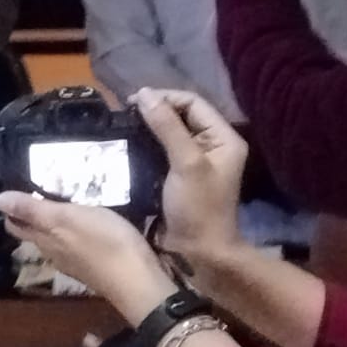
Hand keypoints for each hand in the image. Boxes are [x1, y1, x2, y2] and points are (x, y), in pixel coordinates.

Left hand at [0, 191, 175, 325]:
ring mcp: (75, 263)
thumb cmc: (105, 244)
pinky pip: (76, 247)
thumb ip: (33, 210)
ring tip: (62, 202)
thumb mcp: (67, 218)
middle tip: (38, 190)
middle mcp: (54, 254)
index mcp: (44, 240)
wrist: (140, 282)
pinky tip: (86, 225)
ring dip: (54, 224)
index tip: (15, 190)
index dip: (12, 209)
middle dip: (31, 215)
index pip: (17, 225)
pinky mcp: (95, 267)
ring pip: (55, 241)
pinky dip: (74, 234)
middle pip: (34, 234)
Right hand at [132, 89, 246, 267]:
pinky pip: (162, 147)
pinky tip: (128, 141)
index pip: (193, 102)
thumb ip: (167, 127)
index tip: (132, 101)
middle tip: (124, 111)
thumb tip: (144, 93)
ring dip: (148, 124)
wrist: (197, 253)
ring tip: (122, 123)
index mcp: (224, 138)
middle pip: (182, 114)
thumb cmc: (198, 208)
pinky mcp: (178, 173)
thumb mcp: (186, 163)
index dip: (164, 97)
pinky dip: (145, 141)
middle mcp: (212, 144)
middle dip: (154, 108)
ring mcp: (195, 160)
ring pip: (170, 130)